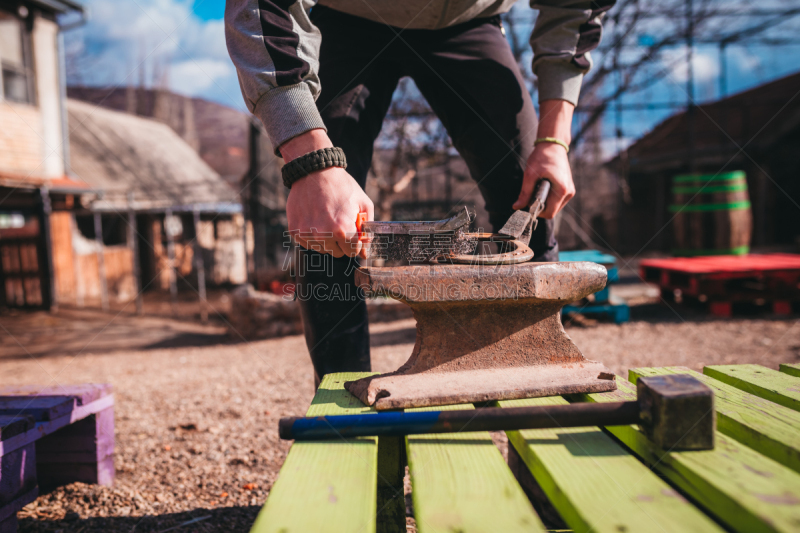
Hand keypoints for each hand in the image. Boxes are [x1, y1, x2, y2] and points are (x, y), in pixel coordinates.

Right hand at [282, 129, 373, 257]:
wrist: (314, 171)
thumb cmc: (342, 186)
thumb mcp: (363, 203)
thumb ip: (367, 230)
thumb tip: (364, 253)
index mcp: (342, 230)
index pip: (353, 252)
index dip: (355, 243)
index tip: (354, 233)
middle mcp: (323, 235)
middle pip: (338, 253)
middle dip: (342, 242)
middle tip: (340, 223)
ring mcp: (307, 234)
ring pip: (323, 249)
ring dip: (327, 239)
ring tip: (327, 219)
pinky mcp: (294, 231)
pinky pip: (308, 243)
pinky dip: (313, 235)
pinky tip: (316, 219)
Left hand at [513, 142, 573, 217]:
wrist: (553, 145)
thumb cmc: (542, 157)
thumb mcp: (530, 175)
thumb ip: (524, 193)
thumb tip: (516, 207)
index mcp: (562, 190)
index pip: (550, 212)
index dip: (537, 212)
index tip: (528, 203)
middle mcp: (569, 192)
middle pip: (552, 211)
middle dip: (540, 206)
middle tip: (532, 193)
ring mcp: (570, 190)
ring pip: (555, 206)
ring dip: (544, 201)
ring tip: (538, 187)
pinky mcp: (568, 188)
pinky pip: (557, 200)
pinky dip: (549, 197)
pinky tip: (544, 186)